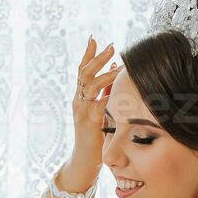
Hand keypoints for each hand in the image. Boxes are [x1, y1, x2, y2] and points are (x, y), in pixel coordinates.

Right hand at [68, 36, 120, 175]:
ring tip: (119, 65)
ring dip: (105, 74)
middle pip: (84, 73)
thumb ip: (104, 92)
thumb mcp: (100, 110)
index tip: (93, 38)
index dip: (88, 54)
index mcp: (81, 96)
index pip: (82, 70)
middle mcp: (78, 101)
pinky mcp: (89, 122)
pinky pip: (99, 105)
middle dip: (98, 58)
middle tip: (111, 45)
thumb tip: (115, 70)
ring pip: (91, 86)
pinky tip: (119, 89)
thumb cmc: (95, 135)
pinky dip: (109, 96)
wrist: (85, 160)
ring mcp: (82, 111)